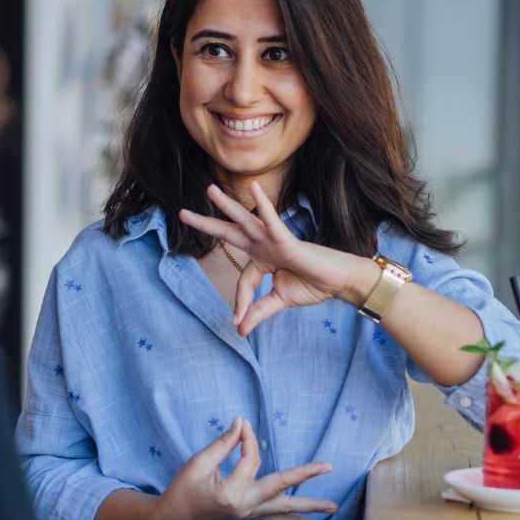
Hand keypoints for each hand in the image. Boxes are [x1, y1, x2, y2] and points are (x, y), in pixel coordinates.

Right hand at [154, 417, 336, 519]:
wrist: (171, 519)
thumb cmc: (181, 489)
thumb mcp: (198, 463)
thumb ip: (223, 444)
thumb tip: (242, 423)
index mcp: (231, 494)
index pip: (250, 459)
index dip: (247, 439)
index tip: (241, 425)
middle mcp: (244, 507)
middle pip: (281, 489)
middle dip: (306, 477)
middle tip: (329, 467)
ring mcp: (248, 514)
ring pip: (284, 511)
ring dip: (310, 510)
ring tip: (334, 510)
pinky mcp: (249, 516)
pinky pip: (276, 519)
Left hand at [179, 182, 369, 333]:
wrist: (338, 283)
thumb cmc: (313, 285)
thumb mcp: (279, 301)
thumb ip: (258, 311)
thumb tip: (240, 331)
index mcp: (263, 260)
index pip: (242, 280)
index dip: (240, 302)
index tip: (239, 321)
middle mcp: (264, 246)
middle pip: (230, 233)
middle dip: (206, 225)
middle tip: (182, 214)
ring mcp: (274, 240)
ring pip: (245, 220)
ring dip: (226, 205)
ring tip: (209, 190)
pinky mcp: (287, 239)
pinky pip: (272, 220)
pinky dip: (264, 205)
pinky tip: (254, 188)